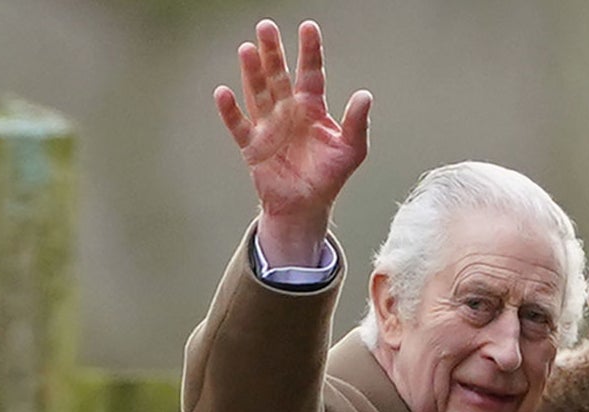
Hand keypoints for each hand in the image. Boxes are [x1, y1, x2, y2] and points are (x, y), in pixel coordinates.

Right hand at [214, 19, 371, 266]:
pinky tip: (224, 93)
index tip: (308, 27)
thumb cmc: (329, 176)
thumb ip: (357, 123)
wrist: (306, 206)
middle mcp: (287, 110)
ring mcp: (268, 125)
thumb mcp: (351, 150)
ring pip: (258, 93)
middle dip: (273, 53)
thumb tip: (365, 95)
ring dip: (252, 73)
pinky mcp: (252, 145)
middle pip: (279, 76)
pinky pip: (239, 125)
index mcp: (311, 108)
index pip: (311, 73)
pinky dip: (230, 111)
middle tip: (266, 26)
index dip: (310, 51)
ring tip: (247, 50)